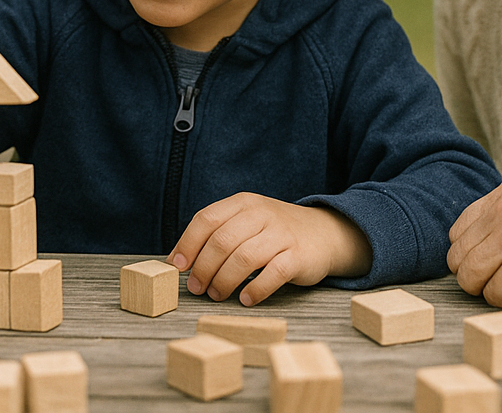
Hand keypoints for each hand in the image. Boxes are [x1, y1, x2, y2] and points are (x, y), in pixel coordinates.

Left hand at [169, 193, 371, 305]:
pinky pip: (272, 275)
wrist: (324, 234)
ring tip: (217, 294)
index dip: (188, 243)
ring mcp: (281, 234)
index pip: (207, 219)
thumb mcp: (246, 222)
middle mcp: (262, 214)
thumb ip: (217, 234)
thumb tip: (179, 260)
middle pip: (222, 241)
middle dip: (203, 268)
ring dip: (224, 281)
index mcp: (244, 203)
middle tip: (197, 288)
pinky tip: (245, 299)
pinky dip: (255, 290)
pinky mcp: (298, 256)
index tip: (177, 266)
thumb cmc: (274, 233)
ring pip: (244, 258)